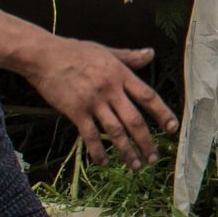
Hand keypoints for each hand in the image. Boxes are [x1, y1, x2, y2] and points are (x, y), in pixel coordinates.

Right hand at [28, 40, 175, 166]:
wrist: (44, 55)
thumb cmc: (75, 51)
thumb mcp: (106, 51)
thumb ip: (129, 56)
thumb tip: (151, 53)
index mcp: (121, 74)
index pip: (148, 97)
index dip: (163, 113)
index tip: (173, 128)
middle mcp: (111, 90)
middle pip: (135, 120)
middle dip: (147, 142)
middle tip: (154, 158)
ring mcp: (93, 102)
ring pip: (115, 132)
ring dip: (127, 151)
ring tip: (136, 165)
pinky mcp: (75, 111)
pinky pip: (90, 135)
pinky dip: (98, 151)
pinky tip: (104, 162)